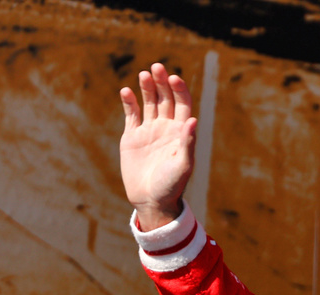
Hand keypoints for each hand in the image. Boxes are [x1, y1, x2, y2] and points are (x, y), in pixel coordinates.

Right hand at [119, 63, 196, 229]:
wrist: (151, 200)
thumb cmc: (171, 185)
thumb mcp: (183, 165)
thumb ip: (187, 143)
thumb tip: (193, 120)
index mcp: (181, 132)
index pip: (182, 104)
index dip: (179, 90)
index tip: (173, 78)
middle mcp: (166, 128)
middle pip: (165, 98)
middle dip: (162, 82)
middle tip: (157, 67)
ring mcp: (149, 131)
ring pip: (149, 102)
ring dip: (147, 88)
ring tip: (144, 74)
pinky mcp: (132, 137)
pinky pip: (132, 114)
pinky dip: (129, 102)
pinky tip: (126, 91)